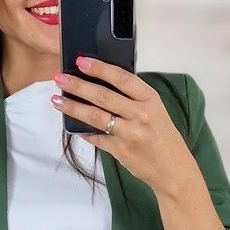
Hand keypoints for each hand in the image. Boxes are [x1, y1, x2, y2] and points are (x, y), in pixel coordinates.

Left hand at [51, 56, 190, 194]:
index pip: (121, 78)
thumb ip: (134, 98)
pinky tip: (71, 126)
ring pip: (95, 116)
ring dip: (73, 107)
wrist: (173, 169)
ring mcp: (129, 133)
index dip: (100, 68)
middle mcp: (140, 114)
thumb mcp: (155, 111)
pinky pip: (96, 138)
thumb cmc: (163, 137)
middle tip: (59, 78)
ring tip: (57, 100)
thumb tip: (103, 84)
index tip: (81, 61)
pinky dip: (83, 132)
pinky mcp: (120, 150)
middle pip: (103, 96)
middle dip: (77, 85)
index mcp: (150, 99)